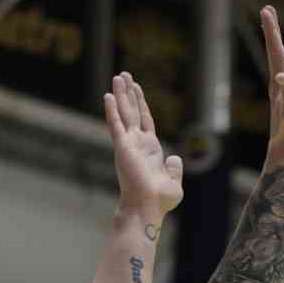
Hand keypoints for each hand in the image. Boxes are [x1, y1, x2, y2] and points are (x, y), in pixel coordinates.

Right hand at [104, 73, 182, 218]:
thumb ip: (174, 169)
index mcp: (150, 150)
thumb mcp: (174, 183)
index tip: (137, 89)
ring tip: (118, 76)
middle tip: (124, 75)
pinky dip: (112, 109)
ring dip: (121, 94)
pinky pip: (116, 124)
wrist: (147, 207)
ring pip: (124, 113)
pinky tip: (109, 95)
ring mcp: (129, 144)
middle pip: (133, 112)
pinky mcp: (122, 146)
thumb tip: (175, 158)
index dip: (141, 104)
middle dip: (129, 93)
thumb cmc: (159, 201)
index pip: (145, 121)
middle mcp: (137, 144)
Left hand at [260, 5, 283, 165]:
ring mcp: (280, 92)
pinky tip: (282, 63)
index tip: (266, 11)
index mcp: (280, 83)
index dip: (272, 31)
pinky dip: (282, 62)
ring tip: (273, 30)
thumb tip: (281, 75)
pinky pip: (282, 74)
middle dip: (272, 31)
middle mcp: (278, 84)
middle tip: (268, 10)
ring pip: (277, 62)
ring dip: (275, 44)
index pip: (276, 51)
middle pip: (275, 52)